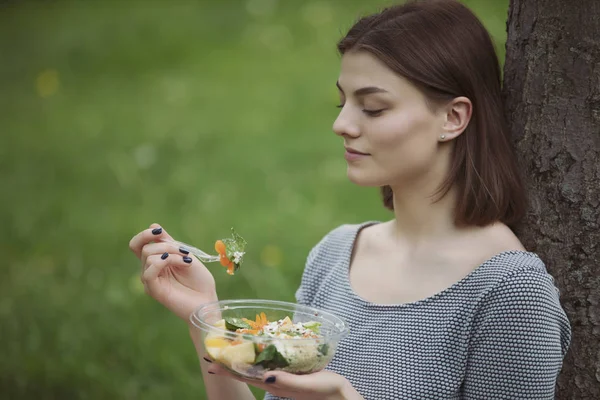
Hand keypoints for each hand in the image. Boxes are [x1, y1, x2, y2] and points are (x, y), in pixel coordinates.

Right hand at [129, 223, 217, 320]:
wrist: (208, 301)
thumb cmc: (199, 281)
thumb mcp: (185, 255)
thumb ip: (169, 243)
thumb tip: (153, 225)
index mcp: (156, 262)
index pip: (138, 244)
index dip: (145, 234)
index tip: (160, 231)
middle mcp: (150, 270)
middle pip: (144, 247)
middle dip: (166, 244)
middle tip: (184, 252)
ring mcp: (150, 281)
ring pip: (148, 255)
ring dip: (171, 253)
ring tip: (187, 261)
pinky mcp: (153, 290)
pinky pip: (149, 271)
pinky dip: (165, 262)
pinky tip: (182, 263)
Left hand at [205, 361, 362, 399]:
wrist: (341, 398)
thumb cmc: (326, 392)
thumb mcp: (307, 385)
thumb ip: (287, 381)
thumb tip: (265, 376)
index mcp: (276, 384)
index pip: (246, 376)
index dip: (228, 369)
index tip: (211, 362)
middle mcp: (276, 381)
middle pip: (248, 370)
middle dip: (231, 361)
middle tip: (217, 349)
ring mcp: (284, 377)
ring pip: (259, 366)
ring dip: (245, 356)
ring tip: (234, 344)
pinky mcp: (293, 372)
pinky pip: (273, 362)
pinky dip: (263, 354)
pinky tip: (263, 346)